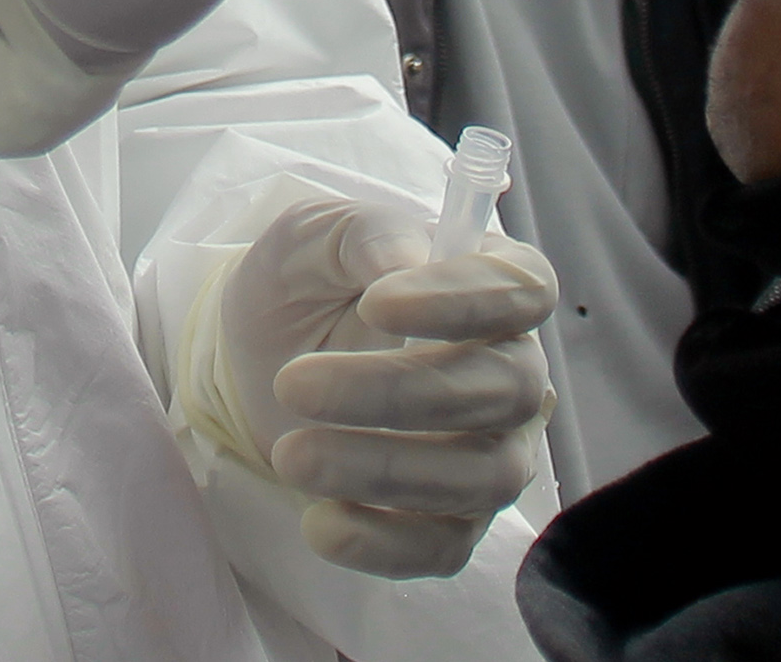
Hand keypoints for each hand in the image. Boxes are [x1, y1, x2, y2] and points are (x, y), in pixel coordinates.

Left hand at [189, 194, 559, 579]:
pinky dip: (384, 543)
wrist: (257, 359)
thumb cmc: (305, 282)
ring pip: (485, 475)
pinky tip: (319, 522)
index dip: (463, 301)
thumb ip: (361, 233)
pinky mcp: (455, 519)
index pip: (524, 290)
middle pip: (504, 388)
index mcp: (494, 282)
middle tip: (295, 385)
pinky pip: (447, 547)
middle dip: (399, 392)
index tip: (375, 305)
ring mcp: (494, 450)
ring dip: (387, 470)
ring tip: (292, 455)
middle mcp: (513, 369)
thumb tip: (401, 264)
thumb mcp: (313, 235)